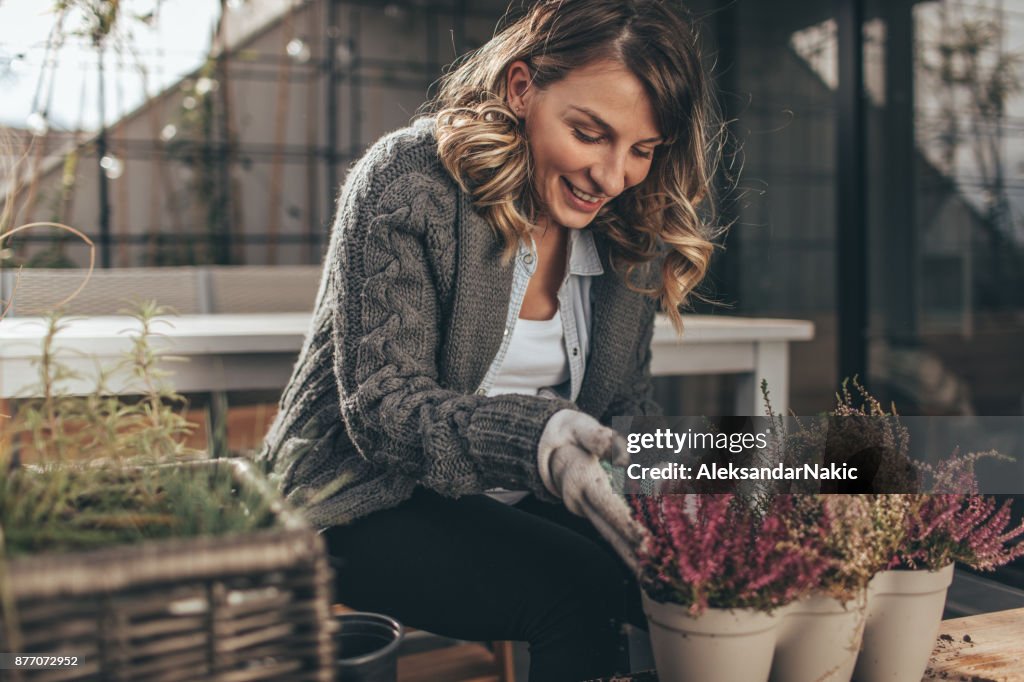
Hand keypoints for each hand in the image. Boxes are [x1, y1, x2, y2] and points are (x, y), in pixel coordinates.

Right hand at [537, 410, 648, 572]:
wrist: (544, 446)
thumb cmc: (568, 433)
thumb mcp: (579, 427)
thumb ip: (597, 436)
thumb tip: (620, 450)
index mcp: (581, 480)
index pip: (609, 507)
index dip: (629, 525)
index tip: (649, 541)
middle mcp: (581, 502)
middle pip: (611, 532)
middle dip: (635, 555)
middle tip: (659, 575)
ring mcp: (584, 511)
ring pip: (611, 538)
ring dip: (632, 560)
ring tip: (656, 580)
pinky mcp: (591, 514)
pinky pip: (611, 534)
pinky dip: (628, 549)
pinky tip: (645, 567)